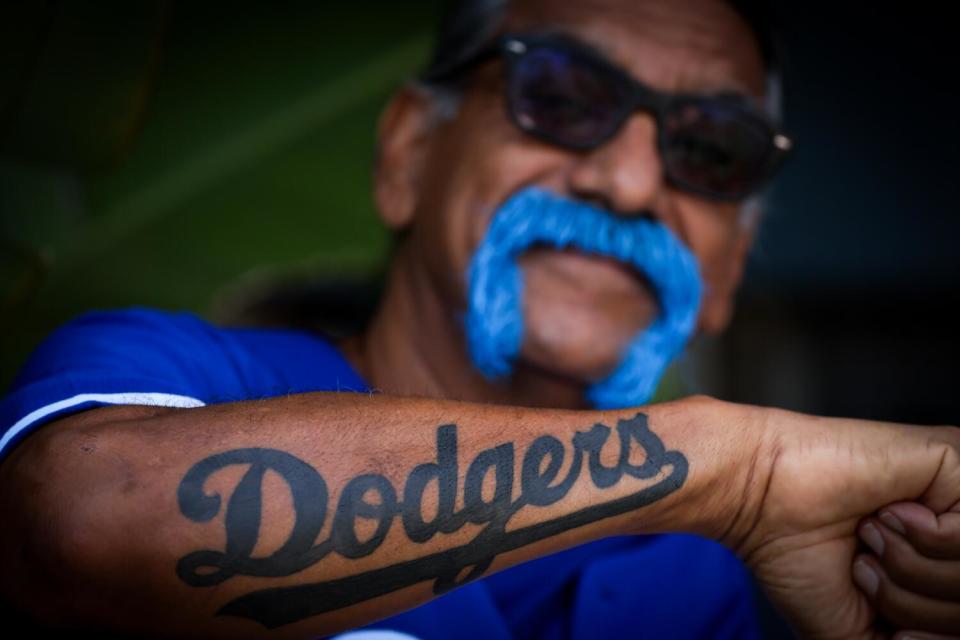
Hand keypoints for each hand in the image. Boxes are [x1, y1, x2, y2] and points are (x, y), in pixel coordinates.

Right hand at [727, 406, 959, 638]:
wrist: (762, 504)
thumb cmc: (796, 555)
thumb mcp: (865, 637)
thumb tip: (939, 639)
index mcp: (938, 565)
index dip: (933, 632)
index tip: (896, 629)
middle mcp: (955, 528)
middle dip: (913, 604)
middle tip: (867, 568)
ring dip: (910, 570)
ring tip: (871, 538)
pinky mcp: (957, 461)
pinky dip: (919, 539)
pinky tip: (885, 513)